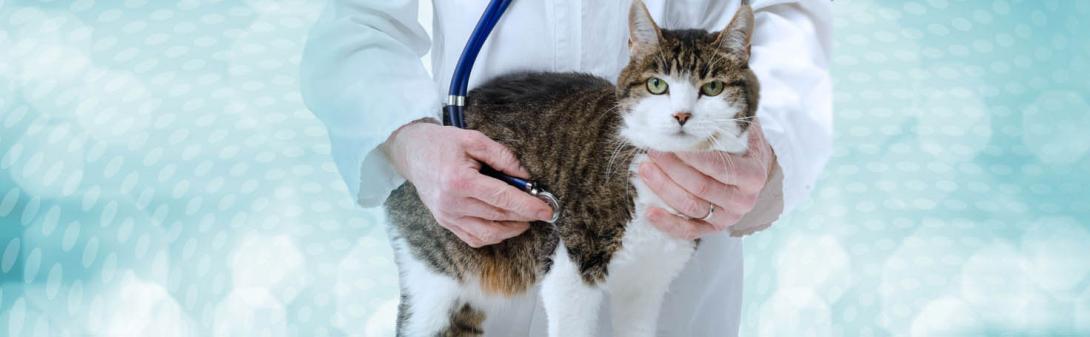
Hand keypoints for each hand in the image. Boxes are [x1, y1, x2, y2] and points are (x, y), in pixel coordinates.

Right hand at [383, 120, 552, 246]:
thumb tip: (527, 177)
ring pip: (488, 234)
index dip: (528, 206)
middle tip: (542, 211)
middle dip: (525, 216)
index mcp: (460, 181)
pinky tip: (504, 225)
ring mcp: (447, 217)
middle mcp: (453, 204)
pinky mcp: (445, 223)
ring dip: (512, 229)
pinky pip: (474, 239)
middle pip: (498, 217)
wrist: (411, 152)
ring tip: (525, 218)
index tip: (547, 209)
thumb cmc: (443, 143)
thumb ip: (503, 157)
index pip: (502, 199)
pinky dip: (493, 236)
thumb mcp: (474, 139)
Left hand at [638, 125, 774, 239]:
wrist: (752, 170)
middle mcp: (743, 201)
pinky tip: (649, 212)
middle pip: (700, 187)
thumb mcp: (741, 129)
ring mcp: (727, 218)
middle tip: (653, 150)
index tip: (670, 142)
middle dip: (672, 168)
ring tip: (644, 169)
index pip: (718, 167)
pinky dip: (667, 223)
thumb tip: (695, 108)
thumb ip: (725, 120)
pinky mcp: (713, 229)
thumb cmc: (742, 145)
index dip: (691, 156)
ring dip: (663, 188)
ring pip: (690, 207)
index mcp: (752, 175)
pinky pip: (688, 231)